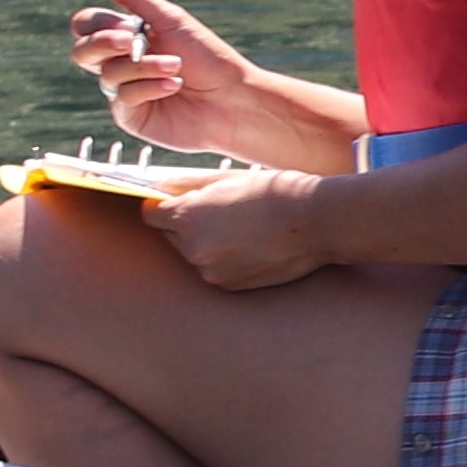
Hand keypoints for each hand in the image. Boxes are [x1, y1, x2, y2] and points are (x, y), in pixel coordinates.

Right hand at [71, 0, 312, 163]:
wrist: (235, 99)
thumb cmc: (209, 58)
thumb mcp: (171, 20)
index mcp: (127, 36)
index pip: (87, 25)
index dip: (97, 24)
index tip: (126, 24)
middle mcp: (121, 63)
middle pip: (82, 52)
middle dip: (104, 43)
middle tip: (132, 41)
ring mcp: (124, 91)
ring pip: (108, 74)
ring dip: (144, 66)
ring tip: (176, 67)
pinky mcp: (131, 116)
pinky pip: (122, 98)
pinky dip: (149, 87)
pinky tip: (173, 86)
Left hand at [146, 168, 336, 293]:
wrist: (316, 222)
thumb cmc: (274, 193)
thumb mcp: (227, 180)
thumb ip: (188, 185)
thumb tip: (162, 188)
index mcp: (187, 217)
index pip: (150, 215)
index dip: (162, 206)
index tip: (175, 202)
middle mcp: (193, 249)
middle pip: (171, 236)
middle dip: (186, 225)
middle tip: (221, 212)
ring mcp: (211, 272)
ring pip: (194, 254)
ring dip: (207, 243)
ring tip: (242, 229)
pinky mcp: (229, 286)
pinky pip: (215, 270)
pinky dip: (225, 259)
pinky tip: (251, 245)